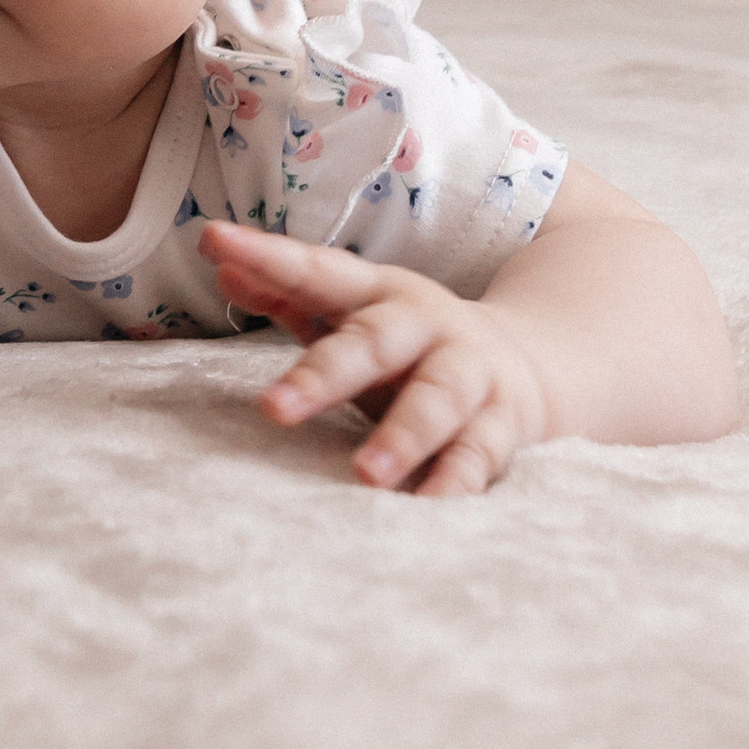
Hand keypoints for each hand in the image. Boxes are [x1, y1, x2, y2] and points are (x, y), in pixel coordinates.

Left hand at [201, 223, 553, 496]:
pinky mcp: (502, 424)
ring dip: (404, 436)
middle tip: (273, 408)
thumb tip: (219, 259)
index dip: (268, 255)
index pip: (320, 271)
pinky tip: (425, 507)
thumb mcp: (356, 312)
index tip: (214, 241)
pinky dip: (454, 481)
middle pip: (376, 342)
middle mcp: (428, 327)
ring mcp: (470, 374)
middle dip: (326, 374)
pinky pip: (480, 455)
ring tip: (365, 474)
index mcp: (382, 294)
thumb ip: (289, 290)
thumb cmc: (411, 344)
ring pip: (438, 401)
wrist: (534, 360)